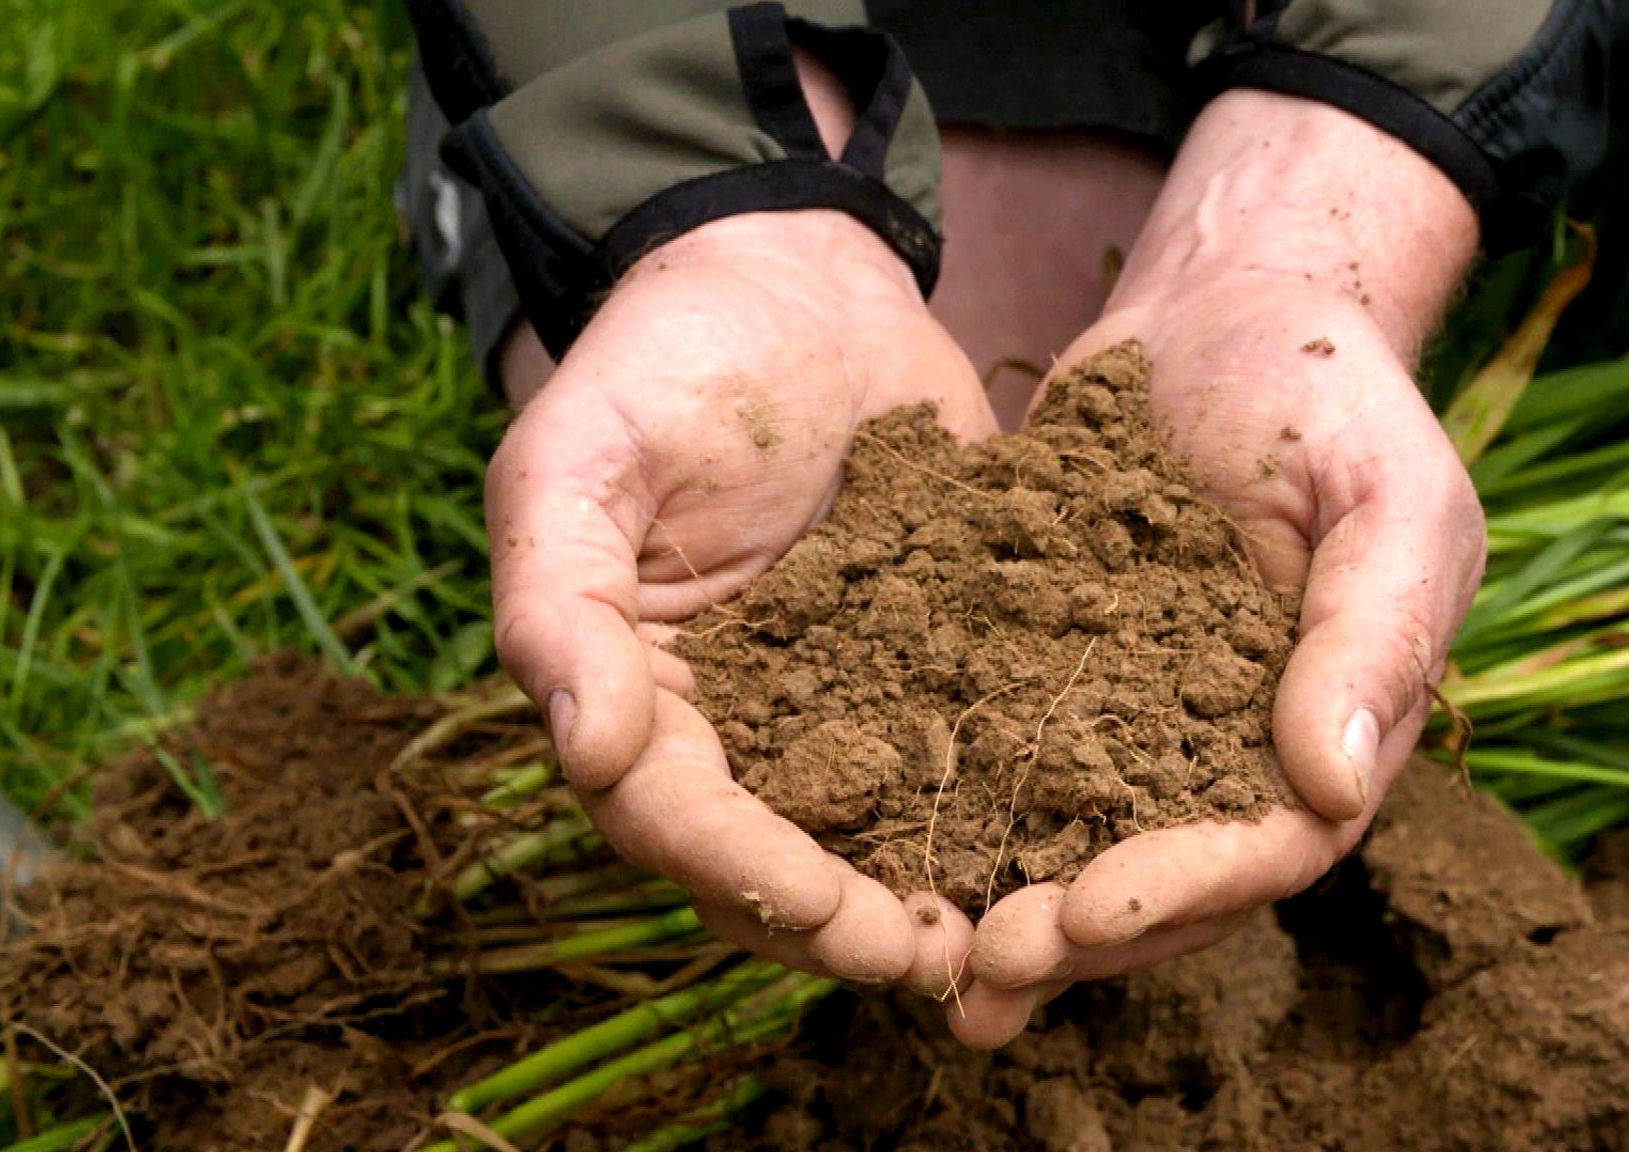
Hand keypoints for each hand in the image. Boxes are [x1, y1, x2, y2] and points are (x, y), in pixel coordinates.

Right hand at [486, 210, 995, 986]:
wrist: (795, 277)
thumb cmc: (664, 356)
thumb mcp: (578, 460)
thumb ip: (558, 606)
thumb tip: (582, 752)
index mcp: (631, 692)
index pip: (676, 820)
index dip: (753, 876)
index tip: (841, 916)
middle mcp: (726, 722)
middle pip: (772, 860)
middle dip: (848, 921)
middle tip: (942, 957)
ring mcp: (829, 700)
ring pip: (867, 832)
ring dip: (927, 892)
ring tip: (1010, 937)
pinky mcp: (923, 663)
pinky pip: (954, 752)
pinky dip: (999, 808)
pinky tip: (1070, 842)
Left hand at [946, 91, 1487, 1045]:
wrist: (1230, 308)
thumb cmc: (1333, 394)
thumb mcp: (1388, 495)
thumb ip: (1372, 632)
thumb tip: (1330, 786)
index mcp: (1333, 728)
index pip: (1272, 845)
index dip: (1186, 889)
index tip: (1091, 909)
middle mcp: (1236, 749)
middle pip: (1167, 876)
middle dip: (1078, 930)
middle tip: (984, 965)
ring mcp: (1141, 716)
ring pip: (1077, 838)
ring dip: (1007, 904)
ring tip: (923, 960)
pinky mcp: (1056, 671)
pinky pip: (1006, 752)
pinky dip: (951, 807)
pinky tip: (875, 850)